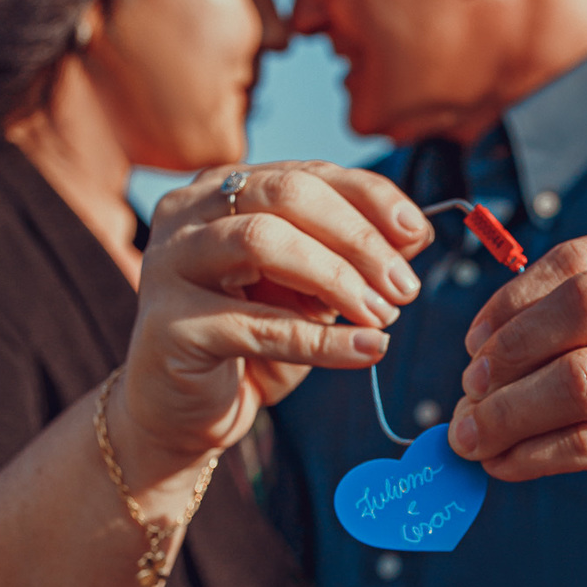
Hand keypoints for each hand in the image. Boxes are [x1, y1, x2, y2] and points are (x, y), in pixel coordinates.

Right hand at [121, 162, 432, 465]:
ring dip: (336, 278)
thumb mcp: (309, 294)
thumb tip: (415, 234)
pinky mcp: (169, 324)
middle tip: (404, 287)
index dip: (370, 199)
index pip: (307, 173)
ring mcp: (170, 263)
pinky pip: (257, 325)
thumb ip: (351, 258)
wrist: (184, 413)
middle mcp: (187, 213)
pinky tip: (367, 348)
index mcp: (222, 190)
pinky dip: (321, 340)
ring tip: (383, 315)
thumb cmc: (249, 344)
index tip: (418, 234)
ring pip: (262, 241)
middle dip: (358, 239)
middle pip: (286, 195)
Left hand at [447, 227, 586, 563]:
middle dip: (512, 350)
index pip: (585, 260)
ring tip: (473, 436)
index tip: (474, 342)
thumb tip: (480, 350)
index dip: (514, 301)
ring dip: (511, 413)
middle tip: (470, 388)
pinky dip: (534, 455)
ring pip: (585, 383)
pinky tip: (505, 463)